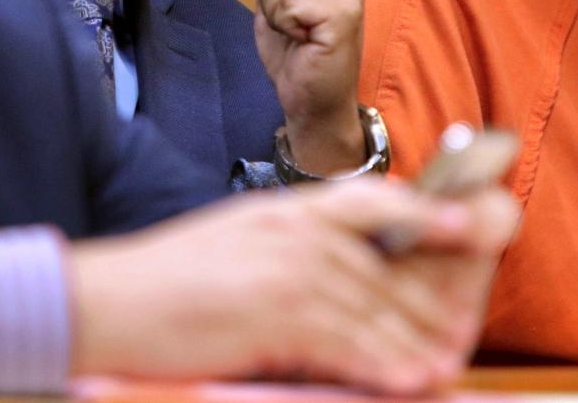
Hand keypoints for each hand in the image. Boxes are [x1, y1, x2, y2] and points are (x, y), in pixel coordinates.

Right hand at [69, 178, 519, 393]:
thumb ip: (287, 246)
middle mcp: (292, 230)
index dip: (427, 210)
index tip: (470, 224)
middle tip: (459, 328)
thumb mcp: (236, 238)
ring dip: (411, 340)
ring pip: (369, 306)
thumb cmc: (165, 278)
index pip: (371, 199)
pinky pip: (343, 340)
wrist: (107, 300)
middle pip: (381, 262)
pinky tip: (407, 378)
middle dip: (425, 301)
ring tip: (444, 364)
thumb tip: (335, 274)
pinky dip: (381, 362)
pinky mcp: (272, 312)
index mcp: (283, 209)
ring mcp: (284, 269)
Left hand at [247, 0, 366, 173]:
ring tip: (300, 33)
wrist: (313, 100)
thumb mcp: (272, 2)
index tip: (289, 11)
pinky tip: (305, 40)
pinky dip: (285, 25)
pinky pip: (289, 2)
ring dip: (278, 14)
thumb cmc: (296, 54)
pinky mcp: (344, 12)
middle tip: (294, 26)